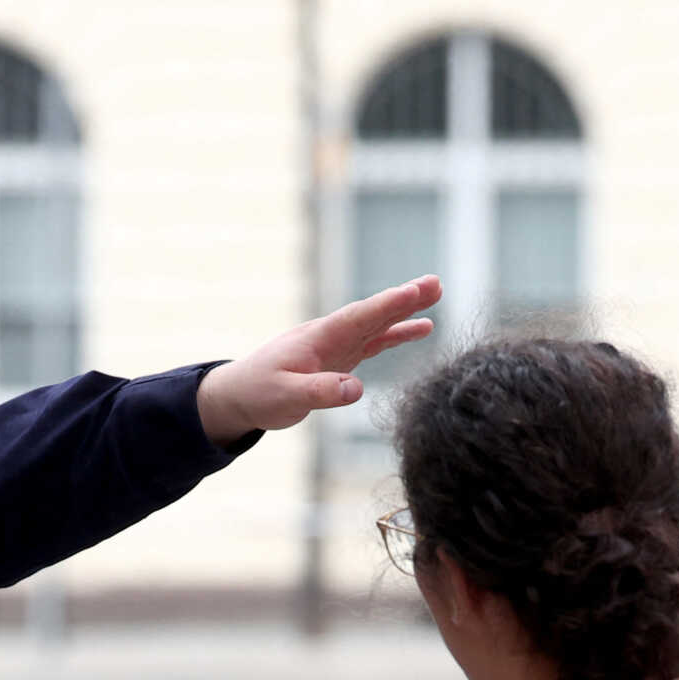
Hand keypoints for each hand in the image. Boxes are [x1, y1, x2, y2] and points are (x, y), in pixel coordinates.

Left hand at [196, 276, 442, 443]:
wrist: (241, 394)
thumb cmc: (259, 392)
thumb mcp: (287, 396)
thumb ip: (320, 391)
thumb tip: (356, 389)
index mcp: (319, 338)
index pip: (358, 317)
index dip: (386, 305)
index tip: (414, 291)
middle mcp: (332, 335)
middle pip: (373, 313)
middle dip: (404, 298)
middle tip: (436, 283)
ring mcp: (339, 345)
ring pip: (378, 323)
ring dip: (406, 310)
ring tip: (437, 295)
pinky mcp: (342, 358)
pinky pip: (375, 341)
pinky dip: (397, 334)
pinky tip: (422, 328)